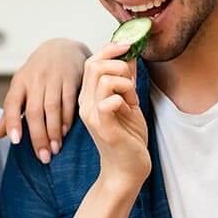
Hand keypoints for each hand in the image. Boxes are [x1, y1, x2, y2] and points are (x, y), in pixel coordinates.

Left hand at [0, 39, 88, 162]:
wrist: (62, 47)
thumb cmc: (37, 74)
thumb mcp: (21, 88)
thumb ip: (10, 113)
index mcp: (19, 83)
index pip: (12, 103)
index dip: (12, 122)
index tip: (15, 141)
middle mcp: (35, 79)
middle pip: (34, 111)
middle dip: (38, 136)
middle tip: (43, 157)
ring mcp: (54, 78)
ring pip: (52, 108)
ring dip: (54, 131)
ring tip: (54, 149)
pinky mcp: (72, 78)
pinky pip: (69, 101)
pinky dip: (68, 119)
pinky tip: (65, 133)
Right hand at [78, 43, 149, 188]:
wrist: (127, 169)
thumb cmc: (128, 137)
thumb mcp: (128, 102)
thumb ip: (126, 80)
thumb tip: (130, 55)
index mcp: (89, 96)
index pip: (92, 62)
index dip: (110, 49)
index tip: (130, 48)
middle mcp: (86, 104)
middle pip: (95, 65)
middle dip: (120, 66)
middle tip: (132, 83)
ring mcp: (93, 116)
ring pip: (104, 80)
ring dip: (125, 84)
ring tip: (131, 99)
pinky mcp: (104, 128)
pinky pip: (110, 101)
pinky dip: (124, 98)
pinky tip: (130, 108)